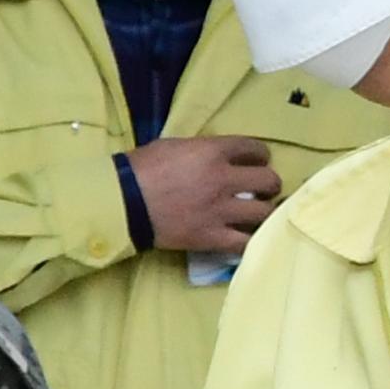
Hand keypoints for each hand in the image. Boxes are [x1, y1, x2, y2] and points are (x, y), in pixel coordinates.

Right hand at [128, 134, 282, 258]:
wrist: (120, 203)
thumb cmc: (140, 169)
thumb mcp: (173, 146)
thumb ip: (201, 150)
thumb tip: (217, 156)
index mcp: (213, 152)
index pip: (256, 149)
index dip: (261, 155)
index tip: (257, 161)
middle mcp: (223, 180)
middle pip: (269, 180)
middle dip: (269, 184)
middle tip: (262, 189)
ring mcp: (219, 211)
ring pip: (264, 212)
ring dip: (263, 211)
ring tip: (256, 213)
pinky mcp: (210, 237)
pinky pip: (245, 242)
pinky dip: (249, 239)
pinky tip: (246, 236)